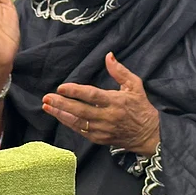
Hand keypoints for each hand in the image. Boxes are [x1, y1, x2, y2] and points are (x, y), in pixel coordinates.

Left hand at [42, 53, 159, 154]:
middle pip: (80, 110)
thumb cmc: (141, 107)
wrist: (148, 134)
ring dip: (60, 114)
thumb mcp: (135, 85)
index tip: (61, 87)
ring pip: (77, 122)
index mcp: (116, 101)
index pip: (92, 96)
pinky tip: (58, 115)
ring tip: (47, 106)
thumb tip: (108, 56)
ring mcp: (103, 130)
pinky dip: (68, 123)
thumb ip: (120, 71)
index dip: (76, 92)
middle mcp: (108, 117)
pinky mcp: (100, 139)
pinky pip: (80, 131)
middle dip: (62, 104)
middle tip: (47, 98)